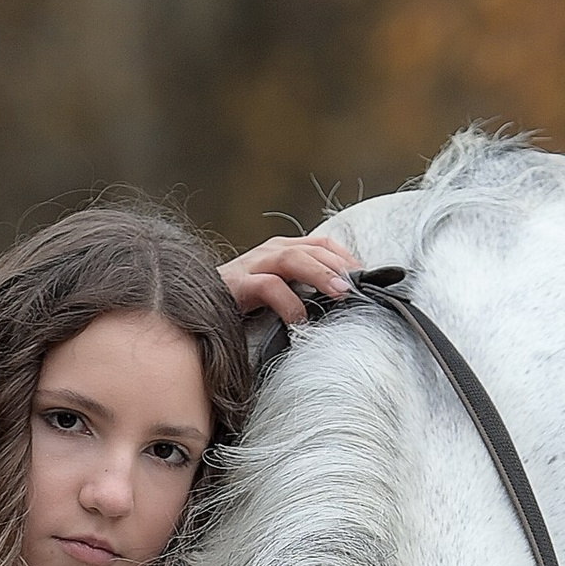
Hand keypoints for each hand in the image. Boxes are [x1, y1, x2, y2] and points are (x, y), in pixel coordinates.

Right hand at [221, 231, 357, 328]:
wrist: (197, 311)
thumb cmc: (241, 308)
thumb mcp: (280, 296)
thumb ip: (304, 294)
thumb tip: (339, 307)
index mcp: (282, 251)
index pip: (323, 244)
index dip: (347, 258)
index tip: (367, 280)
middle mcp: (269, 251)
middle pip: (313, 249)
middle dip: (340, 266)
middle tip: (360, 288)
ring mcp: (253, 264)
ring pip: (293, 259)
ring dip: (321, 275)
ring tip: (340, 294)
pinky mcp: (237, 283)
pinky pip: (268, 286)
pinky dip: (289, 303)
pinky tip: (300, 321)